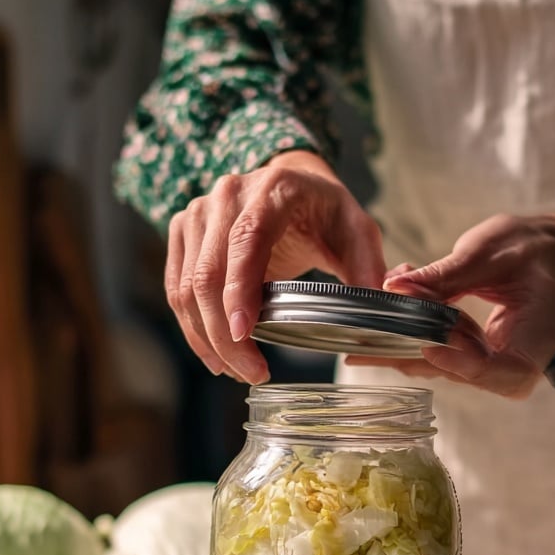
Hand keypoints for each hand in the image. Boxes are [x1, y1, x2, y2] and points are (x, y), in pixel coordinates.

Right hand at [165, 152, 384, 382]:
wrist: (291, 181)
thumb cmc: (326, 211)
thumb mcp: (358, 231)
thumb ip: (367, 265)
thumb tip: (378, 300)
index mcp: (274, 189)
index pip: (246, 240)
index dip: (239, 290)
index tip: (243, 334)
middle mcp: (228, 194)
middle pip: (209, 273)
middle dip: (225, 334)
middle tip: (251, 373)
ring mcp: (198, 211)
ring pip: (186, 286)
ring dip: (207, 338)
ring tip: (237, 372)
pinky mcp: (183, 230)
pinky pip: (177, 288)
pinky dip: (193, 327)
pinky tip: (215, 356)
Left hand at [346, 214, 554, 398]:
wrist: (551, 255)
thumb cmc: (533, 249)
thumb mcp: (492, 251)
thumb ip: (445, 274)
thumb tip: (394, 285)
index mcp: (539, 340)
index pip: (503, 371)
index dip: (467, 364)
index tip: (432, 346)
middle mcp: (518, 363)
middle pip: (465, 376)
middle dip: (414, 360)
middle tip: (366, 350)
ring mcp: (496, 364)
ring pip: (445, 370)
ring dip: (403, 353)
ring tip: (361, 344)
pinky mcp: (476, 357)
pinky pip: (441, 356)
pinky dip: (410, 341)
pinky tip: (380, 327)